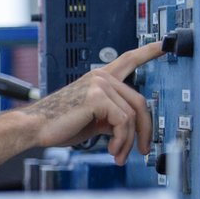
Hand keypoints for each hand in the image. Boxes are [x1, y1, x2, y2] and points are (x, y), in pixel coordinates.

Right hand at [23, 41, 164, 164]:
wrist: (35, 127)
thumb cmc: (57, 123)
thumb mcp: (92, 119)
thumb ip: (111, 116)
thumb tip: (127, 128)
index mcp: (99, 79)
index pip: (129, 60)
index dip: (149, 51)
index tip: (164, 44)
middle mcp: (101, 77)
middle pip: (140, 102)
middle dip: (144, 130)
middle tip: (142, 149)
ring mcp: (99, 84)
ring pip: (132, 116)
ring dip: (128, 141)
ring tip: (118, 154)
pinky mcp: (97, 96)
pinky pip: (123, 121)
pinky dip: (121, 140)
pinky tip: (113, 149)